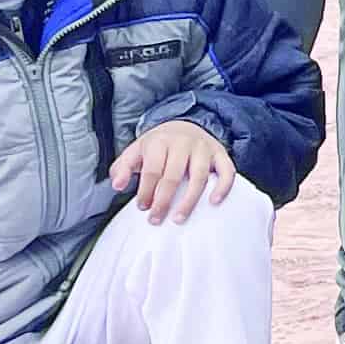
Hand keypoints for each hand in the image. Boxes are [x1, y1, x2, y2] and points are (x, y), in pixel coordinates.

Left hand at [109, 119, 236, 223]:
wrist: (184, 125)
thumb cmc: (158, 145)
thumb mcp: (135, 151)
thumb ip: (122, 168)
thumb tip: (117, 185)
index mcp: (160, 141)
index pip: (152, 170)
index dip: (146, 191)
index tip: (142, 207)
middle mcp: (183, 142)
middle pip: (173, 175)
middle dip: (163, 200)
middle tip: (156, 218)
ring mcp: (204, 148)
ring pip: (199, 176)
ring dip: (189, 200)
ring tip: (179, 218)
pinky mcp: (220, 154)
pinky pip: (227, 171)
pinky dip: (223, 187)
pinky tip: (213, 202)